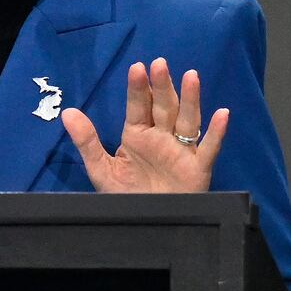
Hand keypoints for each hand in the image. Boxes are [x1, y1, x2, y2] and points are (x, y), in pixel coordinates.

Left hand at [60, 58, 228, 192]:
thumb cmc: (125, 197)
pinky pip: (209, 148)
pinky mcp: (198, 168)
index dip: (138, 88)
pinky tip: (222, 114)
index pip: (138, 107)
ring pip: (187, 120)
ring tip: (191, 76)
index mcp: (137, 135)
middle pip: (164, 107)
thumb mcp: (101, 169)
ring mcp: (181, 151)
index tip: (137, 67)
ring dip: (191, 99)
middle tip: (160, 64)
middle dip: (162, 86)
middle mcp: (161, 137)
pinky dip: (217, 133)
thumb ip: (87, 141)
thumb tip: (67, 112)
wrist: (145, 226)